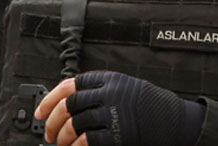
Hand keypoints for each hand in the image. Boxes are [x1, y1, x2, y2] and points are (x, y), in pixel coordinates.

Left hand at [34, 71, 205, 145]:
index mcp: (112, 79)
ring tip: (63, 144)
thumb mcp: (127, 89)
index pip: (71, 85)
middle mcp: (111, 93)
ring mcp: (114, 113)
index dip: (50, 99)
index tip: (41, 111)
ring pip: (73, 125)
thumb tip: (69, 107)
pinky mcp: (118, 133)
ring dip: (63, 138)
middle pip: (69, 106)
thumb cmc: (152, 107)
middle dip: (52, 123)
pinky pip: (86, 141)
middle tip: (49, 134)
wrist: (177, 121)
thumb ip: (102, 92)